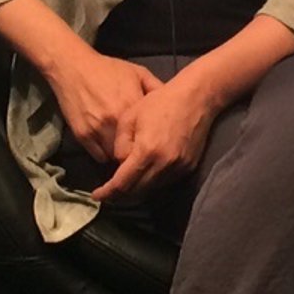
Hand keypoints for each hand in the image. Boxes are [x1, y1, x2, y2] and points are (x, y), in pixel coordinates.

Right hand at [46, 49, 160, 162]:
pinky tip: (108, 146)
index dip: (151, 142)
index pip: (147, 136)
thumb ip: (156, 89)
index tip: (153, 143)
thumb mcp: (138, 73)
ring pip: (114, 156)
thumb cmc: (108, 69)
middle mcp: (114, 121)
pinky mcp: (82, 136)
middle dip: (136, 152)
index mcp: (131, 106)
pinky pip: (98, 156)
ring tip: (124, 149)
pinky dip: (104, 154)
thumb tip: (173, 104)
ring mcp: (97, 130)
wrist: (73, 67)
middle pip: (131, 151)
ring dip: (120, 155)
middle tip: (139, 150)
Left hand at [90, 77, 216, 202]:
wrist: (196, 98)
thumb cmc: (159, 102)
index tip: (97, 196)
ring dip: (136, 189)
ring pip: (151, 189)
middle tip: (108, 192)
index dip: (108, 193)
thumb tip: (119, 164)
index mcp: (147, 151)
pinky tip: (145, 174)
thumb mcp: (129, 117)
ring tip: (125, 183)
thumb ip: (120, 146)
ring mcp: (178, 168)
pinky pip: (165, 182)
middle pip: (137, 192)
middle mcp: (164, 165)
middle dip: (120, 195)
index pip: (122, 183)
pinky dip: (152, 182)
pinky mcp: (188, 167)